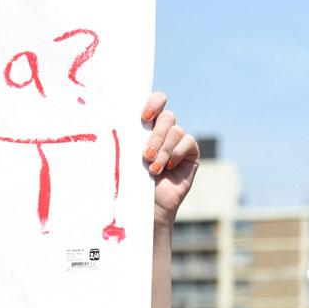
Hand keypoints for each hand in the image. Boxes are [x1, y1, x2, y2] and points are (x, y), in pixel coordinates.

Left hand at [141, 92, 198, 226]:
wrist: (147, 207)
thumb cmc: (133, 183)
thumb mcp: (129, 157)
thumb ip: (130, 138)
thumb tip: (117, 121)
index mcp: (148, 126)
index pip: (157, 101)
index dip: (155, 102)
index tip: (144, 116)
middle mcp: (165, 131)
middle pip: (167, 116)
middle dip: (156, 136)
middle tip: (145, 156)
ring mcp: (179, 141)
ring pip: (176, 131)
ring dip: (163, 150)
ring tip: (153, 170)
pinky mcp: (191, 153)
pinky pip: (188, 142)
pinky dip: (176, 154)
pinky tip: (168, 168)